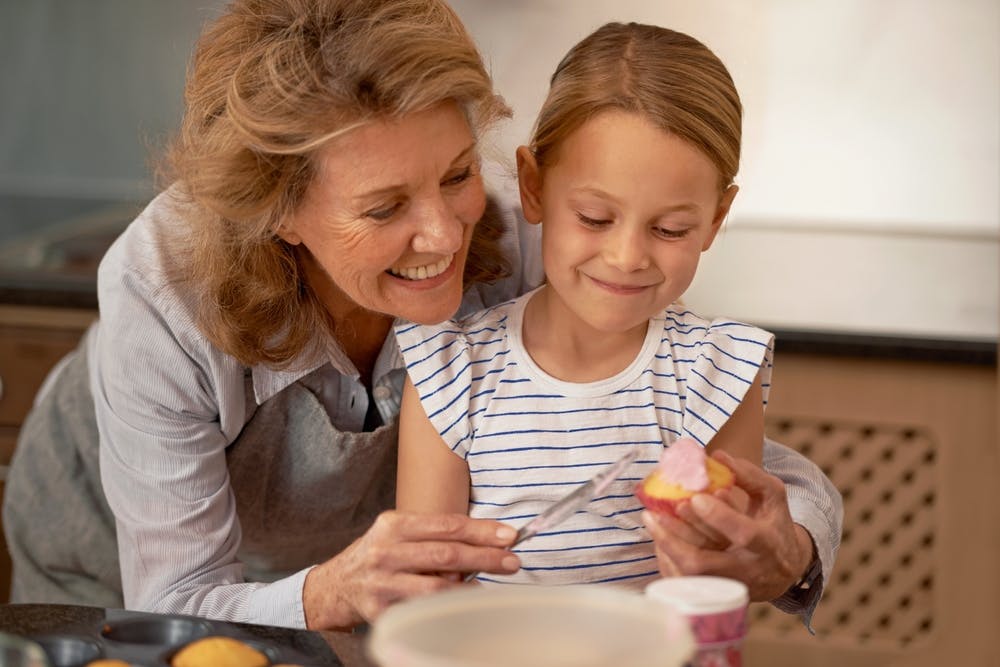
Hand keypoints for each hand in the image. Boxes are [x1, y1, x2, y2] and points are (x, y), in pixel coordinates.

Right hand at [302, 511, 519, 629]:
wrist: (333, 587)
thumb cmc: (377, 556)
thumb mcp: (398, 535)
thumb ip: (433, 536)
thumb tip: (486, 542)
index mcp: (394, 525)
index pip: (447, 525)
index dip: (482, 530)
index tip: (509, 536)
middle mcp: (386, 551)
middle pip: (446, 554)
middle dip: (485, 558)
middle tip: (512, 562)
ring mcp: (381, 582)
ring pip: (436, 586)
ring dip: (470, 587)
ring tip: (491, 586)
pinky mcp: (379, 611)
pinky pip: (422, 611)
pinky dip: (447, 608)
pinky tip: (463, 606)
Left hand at [642, 451, 813, 601]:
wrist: (781, 571)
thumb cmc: (772, 526)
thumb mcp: (771, 497)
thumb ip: (749, 475)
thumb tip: (718, 456)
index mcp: (767, 544)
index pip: (743, 534)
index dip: (718, 517)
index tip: (694, 498)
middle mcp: (746, 570)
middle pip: (704, 564)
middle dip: (676, 539)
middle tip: (655, 513)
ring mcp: (726, 586)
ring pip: (687, 577)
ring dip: (665, 548)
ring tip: (651, 520)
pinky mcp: (711, 594)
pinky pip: (680, 582)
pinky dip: (666, 559)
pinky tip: (659, 537)